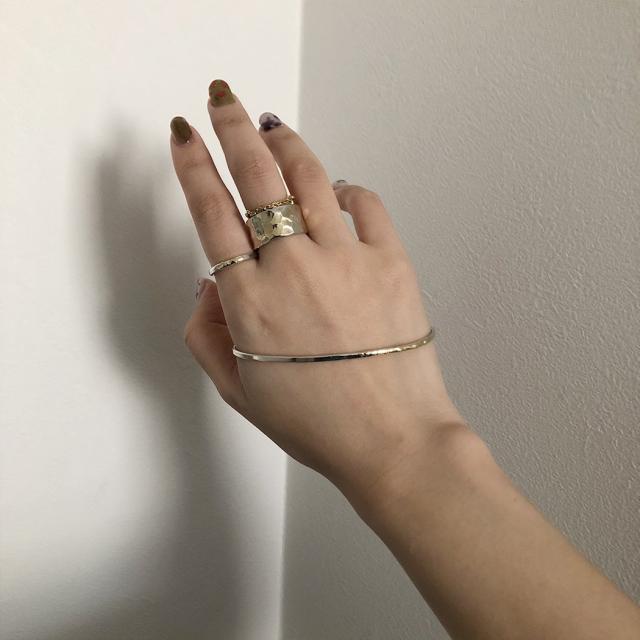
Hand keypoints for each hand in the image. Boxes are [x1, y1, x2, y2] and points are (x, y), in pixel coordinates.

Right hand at [169, 80, 465, 498]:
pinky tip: (335, 189)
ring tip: (270, 125)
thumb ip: (207, 335)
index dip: (192, 166)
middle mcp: (294, 268)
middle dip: (231, 128)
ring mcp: (346, 260)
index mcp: (251, 301)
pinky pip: (365, 204)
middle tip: (220, 99)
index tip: (183, 136)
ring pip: (308, 178)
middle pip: (256, 177)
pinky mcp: (391, 262)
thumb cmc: (317, 424)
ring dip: (285, 143)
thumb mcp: (240, 392)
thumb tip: (210, 286)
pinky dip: (346, 189)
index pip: (212, 212)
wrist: (394, 440)